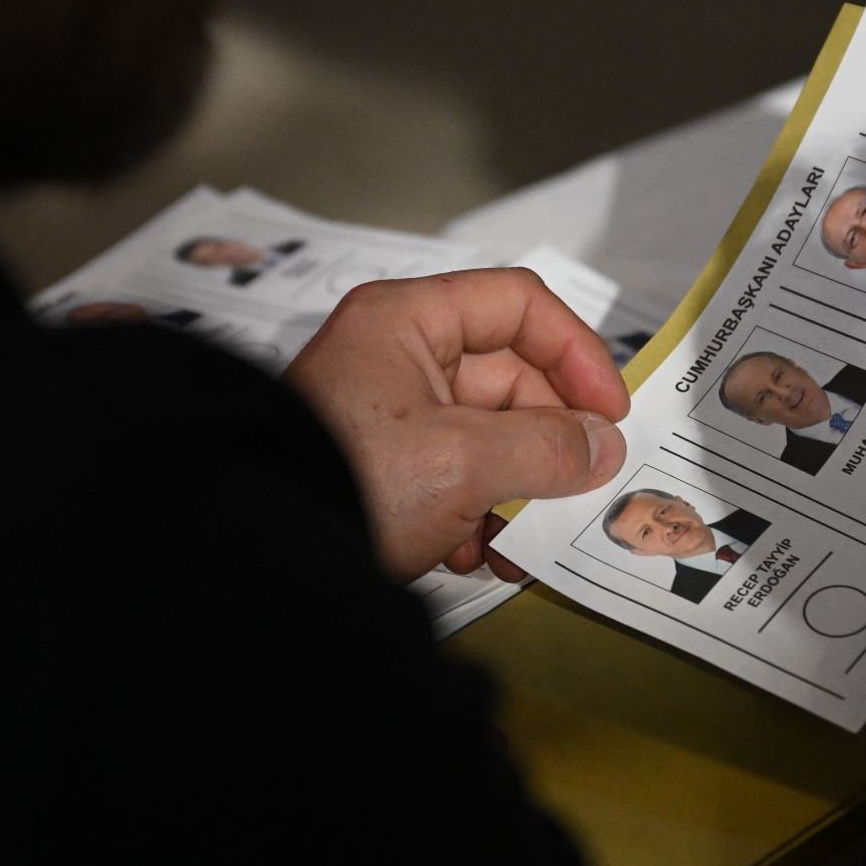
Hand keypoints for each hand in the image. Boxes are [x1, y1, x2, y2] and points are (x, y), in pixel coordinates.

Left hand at [285, 268, 629, 581]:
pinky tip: (471, 555)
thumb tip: (603, 448)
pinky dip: (473, 514)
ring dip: (515, 490)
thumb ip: (547, 448)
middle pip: (508, 378)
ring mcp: (386, 414)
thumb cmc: (354, 484)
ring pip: (486, 436)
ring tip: (516, 542)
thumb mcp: (463, 462)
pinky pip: (451, 476)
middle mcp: (396, 355)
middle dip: (546, 444)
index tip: (610, 416)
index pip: (518, 304)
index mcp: (406, 321)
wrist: (255, 561)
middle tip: (576, 494)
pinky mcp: (380, 469)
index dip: (576, 353)